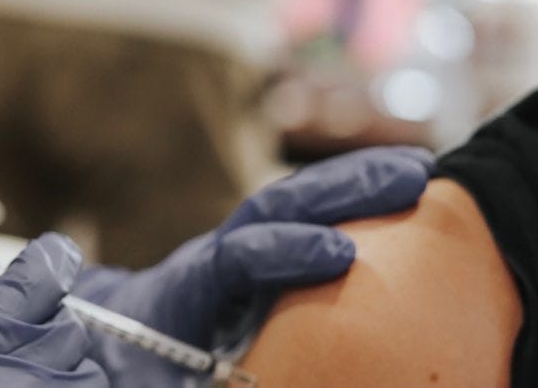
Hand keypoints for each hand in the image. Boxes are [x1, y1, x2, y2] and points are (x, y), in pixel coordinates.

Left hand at [73, 146, 433, 385]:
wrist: (118, 329)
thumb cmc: (140, 362)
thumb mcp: (157, 380)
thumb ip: (192, 378)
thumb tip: (246, 380)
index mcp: (188, 290)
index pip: (233, 256)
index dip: (281, 250)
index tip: (340, 253)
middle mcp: (215, 253)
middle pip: (272, 206)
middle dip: (338, 188)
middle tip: (409, 179)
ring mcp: (237, 243)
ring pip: (291, 201)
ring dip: (352, 182)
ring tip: (419, 170)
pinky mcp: (259, 246)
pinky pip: (303, 215)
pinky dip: (349, 200)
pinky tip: (403, 197)